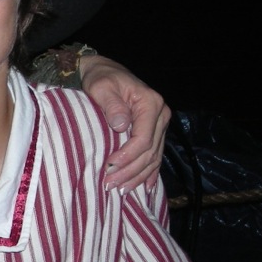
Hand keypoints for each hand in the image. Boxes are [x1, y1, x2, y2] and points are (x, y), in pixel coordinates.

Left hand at [79, 55, 170, 191]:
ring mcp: (160, 124)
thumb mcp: (101, 87)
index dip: (127, 156)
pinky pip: (155, 156)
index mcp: (150, 103)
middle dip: (130, 171)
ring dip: (137, 176)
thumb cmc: (101, 78)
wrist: (105, 72)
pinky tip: (142, 188)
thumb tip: (122, 125)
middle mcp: (160, 115)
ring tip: (119, 190)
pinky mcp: (155, 131)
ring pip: (153, 157)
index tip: (109, 166)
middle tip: (109, 185)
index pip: (143, 138)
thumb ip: (111, 105)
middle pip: (149, 151)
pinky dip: (148, 172)